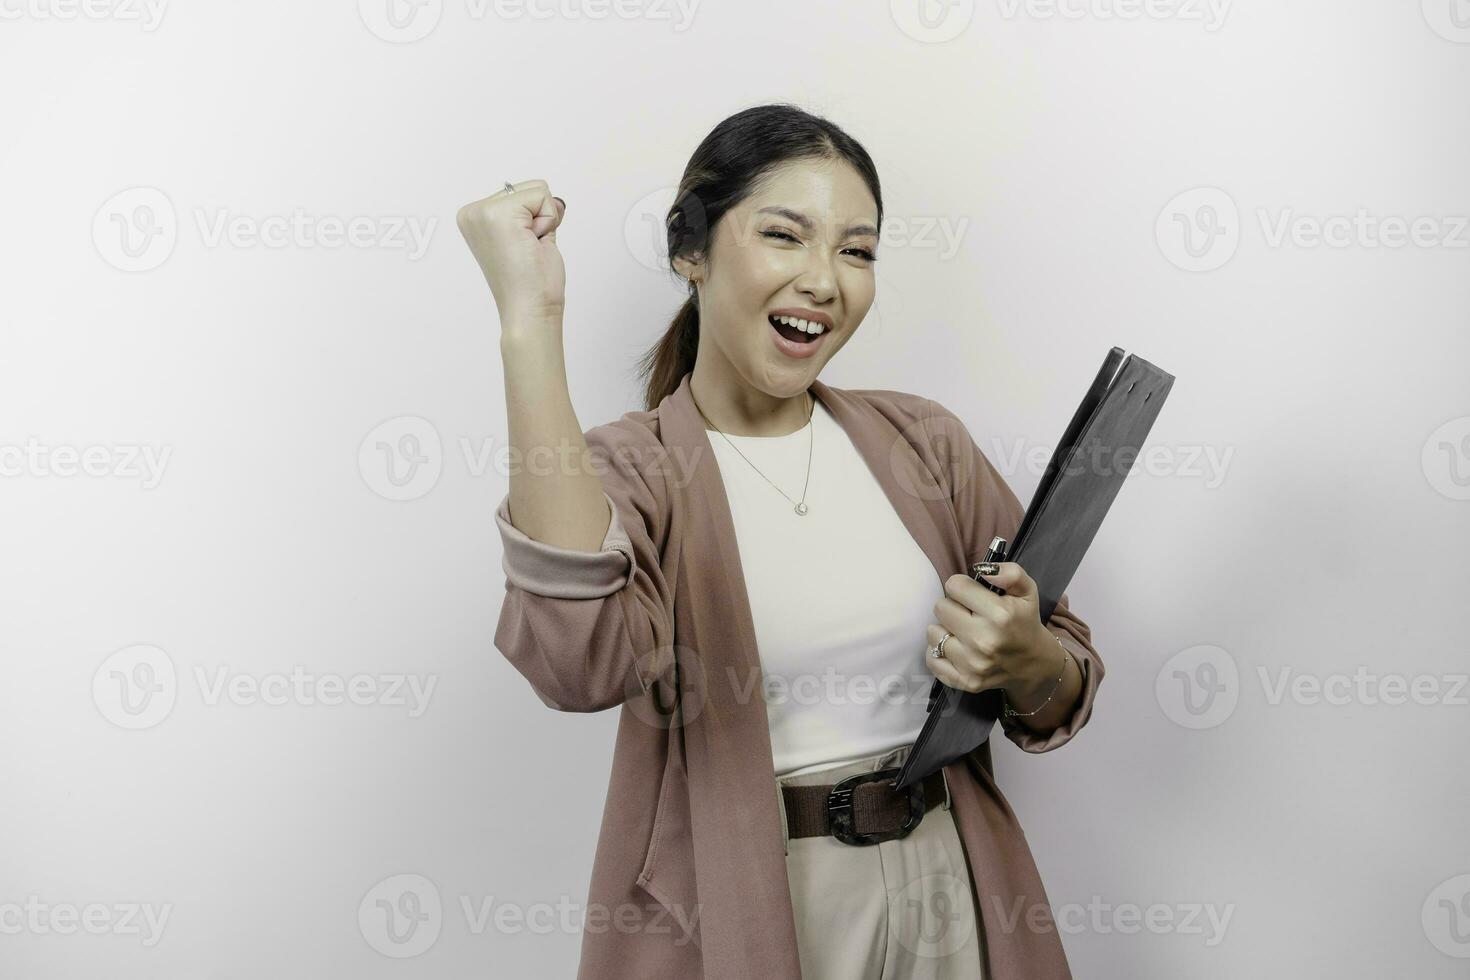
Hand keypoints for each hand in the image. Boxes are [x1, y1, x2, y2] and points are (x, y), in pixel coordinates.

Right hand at [455, 178, 567, 327]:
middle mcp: (472, 212)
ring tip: (529, 248)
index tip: (524, 247)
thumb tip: (556, 200)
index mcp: (474, 217)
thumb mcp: (531, 236)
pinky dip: (548, 222)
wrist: (530, 310)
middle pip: (529, 188)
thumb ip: (535, 213)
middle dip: (540, 219)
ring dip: (544, 221)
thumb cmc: (532, 284)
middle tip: (528, 249)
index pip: (520, 194)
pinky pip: (543, 196)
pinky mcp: (498, 214)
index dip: (535, 220)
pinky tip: (532, 246)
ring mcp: (482, 212)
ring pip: (537, 190)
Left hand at [924, 561, 1056, 701]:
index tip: (972, 595)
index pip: (955, 586)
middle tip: (968, 613)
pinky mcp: (964, 681)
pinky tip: (955, 648)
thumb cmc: (1025, 622)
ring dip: (945, 629)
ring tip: (962, 631)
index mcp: (999, 615)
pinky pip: (931, 659)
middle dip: (953, 606)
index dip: (963, 587)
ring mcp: (973, 664)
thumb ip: (1011, 573)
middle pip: (940, 607)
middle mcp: (984, 641)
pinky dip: (938, 652)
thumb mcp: (1027, 591)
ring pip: (933, 632)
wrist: (1034, 664)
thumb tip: (985, 570)